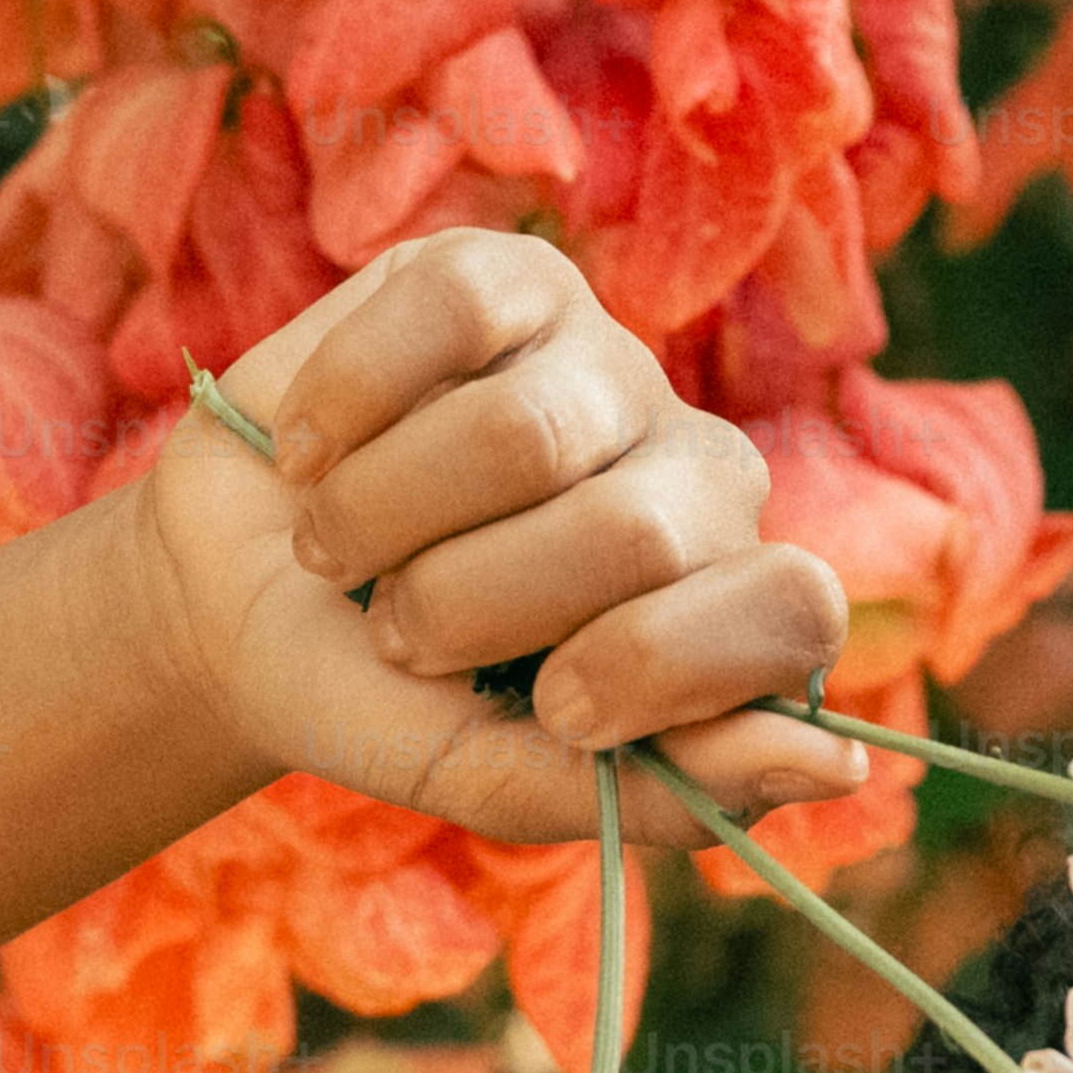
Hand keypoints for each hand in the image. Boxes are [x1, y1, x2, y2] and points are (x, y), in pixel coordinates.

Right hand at [116, 227, 867, 838]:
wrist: (234, 610)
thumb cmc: (389, 700)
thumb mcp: (509, 778)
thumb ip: (664, 792)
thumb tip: (838, 769)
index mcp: (727, 601)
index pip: (789, 607)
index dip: (665, 666)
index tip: (554, 708)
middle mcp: (694, 472)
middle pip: (635, 534)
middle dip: (479, 608)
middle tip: (406, 635)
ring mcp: (608, 364)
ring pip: (526, 434)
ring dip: (387, 521)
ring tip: (346, 549)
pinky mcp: (504, 279)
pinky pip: (445, 320)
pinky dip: (344, 409)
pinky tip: (314, 454)